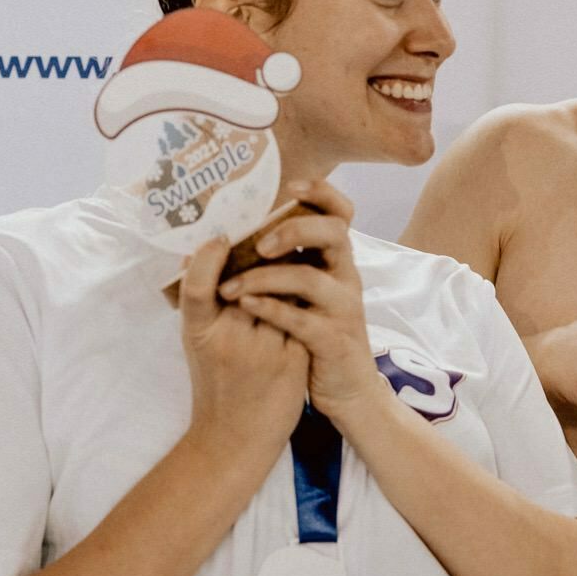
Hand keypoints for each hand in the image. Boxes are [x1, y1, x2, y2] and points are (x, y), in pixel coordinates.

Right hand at [177, 234, 309, 471]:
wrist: (235, 438)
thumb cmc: (214, 386)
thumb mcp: (199, 345)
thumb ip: (203, 304)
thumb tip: (201, 254)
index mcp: (200, 333)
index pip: (197, 287)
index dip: (207, 259)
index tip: (220, 238)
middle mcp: (231, 339)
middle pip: (249, 282)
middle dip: (260, 256)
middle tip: (270, 232)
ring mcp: (264, 349)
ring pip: (282, 295)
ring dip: (287, 275)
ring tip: (292, 254)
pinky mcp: (293, 358)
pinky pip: (301, 316)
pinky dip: (303, 301)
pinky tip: (307, 288)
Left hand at [217, 179, 384, 421]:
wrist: (346, 391)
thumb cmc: (316, 334)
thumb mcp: (306, 293)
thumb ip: (286, 261)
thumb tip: (235, 230)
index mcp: (335, 260)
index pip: (341, 213)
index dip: (322, 192)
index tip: (291, 184)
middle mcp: (345, 278)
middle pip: (334, 234)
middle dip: (294, 230)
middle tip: (258, 244)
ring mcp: (343, 310)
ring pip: (311, 279)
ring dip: (266, 277)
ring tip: (230, 287)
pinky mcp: (333, 341)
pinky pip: (302, 320)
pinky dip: (270, 310)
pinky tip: (244, 306)